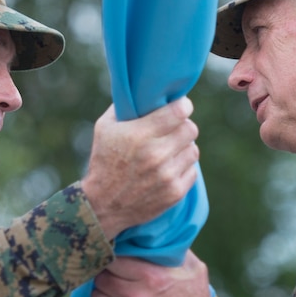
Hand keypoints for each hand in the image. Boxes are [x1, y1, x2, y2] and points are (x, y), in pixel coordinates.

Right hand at [82, 97, 198, 238]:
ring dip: (184, 148)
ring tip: (171, 150)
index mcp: (139, 135)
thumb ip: (125, 107)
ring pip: (193, 150)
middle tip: (175, 129)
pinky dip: (183, 167)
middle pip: (191, 129)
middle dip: (184, 126)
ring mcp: (167, 175)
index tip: (181, 107)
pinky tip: (170, 167)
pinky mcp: (174, 192)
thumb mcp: (104, 128)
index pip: (178, 112)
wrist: (103, 206)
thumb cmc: (104, 162)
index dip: (183, 106)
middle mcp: (155, 155)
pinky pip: (192, 170)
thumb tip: (143, 90)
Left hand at [91, 251, 214, 296]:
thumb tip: (162, 234)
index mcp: (152, 277)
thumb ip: (176, 251)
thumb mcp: (195, 271)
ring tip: (112, 296)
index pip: (114, 259)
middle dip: (105, 276)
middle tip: (112, 278)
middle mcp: (136, 296)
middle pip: (101, 278)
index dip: (114, 259)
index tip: (116, 262)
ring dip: (103, 295)